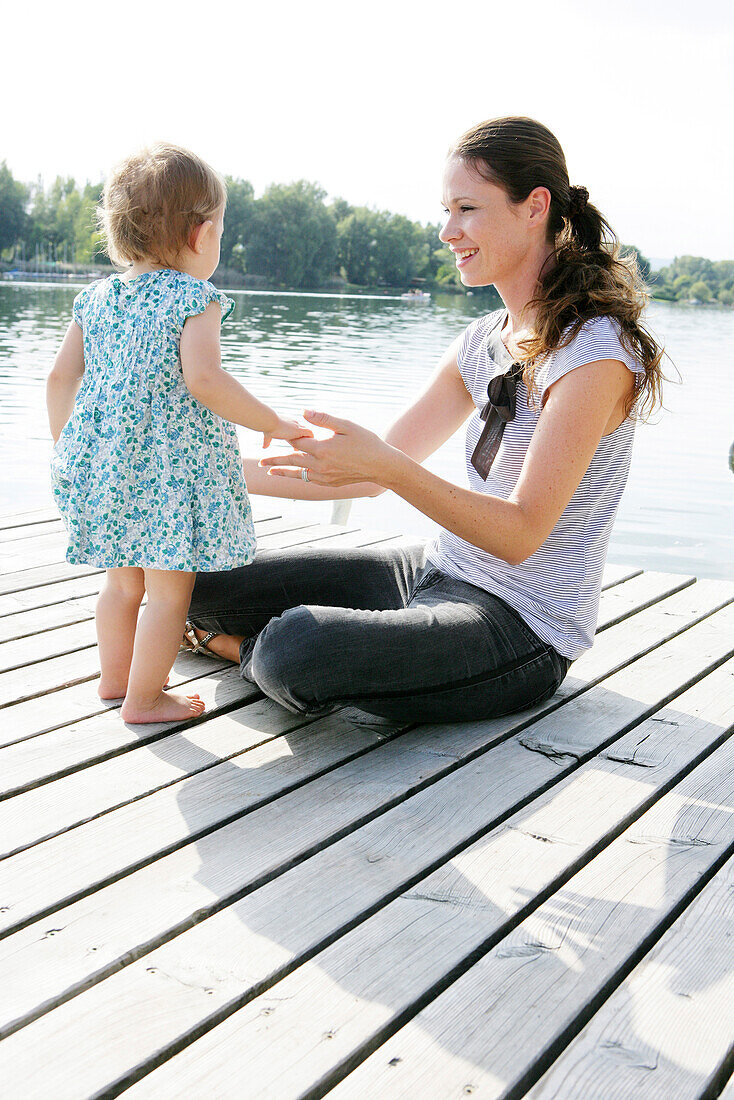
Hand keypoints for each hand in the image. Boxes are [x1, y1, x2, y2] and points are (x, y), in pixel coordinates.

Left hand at [259, 410, 395, 486]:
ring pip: (299, 474)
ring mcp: (325, 476)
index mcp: (323, 449)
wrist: (382, 466)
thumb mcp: (347, 426)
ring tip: (270, 472)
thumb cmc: (367, 442)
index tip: (276, 431)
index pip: (297, 441)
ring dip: (283, 472)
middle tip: (260, 461)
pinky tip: (295, 475)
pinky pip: (310, 480)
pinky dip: (299, 477)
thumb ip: (324, 419)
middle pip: (292, 461)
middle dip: (275, 460)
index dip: (287, 435)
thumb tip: (303, 412)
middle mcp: (320, 465)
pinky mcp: (330, 483)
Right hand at [262, 416, 313, 448]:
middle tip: (306, 449)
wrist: (269, 422)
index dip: (297, 437)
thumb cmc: (267, 427)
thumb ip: (267, 441)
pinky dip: (311, 440)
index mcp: (288, 423)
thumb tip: (264, 447)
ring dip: (309, 440)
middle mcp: (294, 423)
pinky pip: (310, 434)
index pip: (296, 429)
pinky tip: (312, 447)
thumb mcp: (268, 434)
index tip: (296, 445)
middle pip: (303, 430)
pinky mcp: (300, 430)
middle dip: (305, 439)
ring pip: (308, 432)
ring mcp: (298, 426)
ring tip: (311, 449)